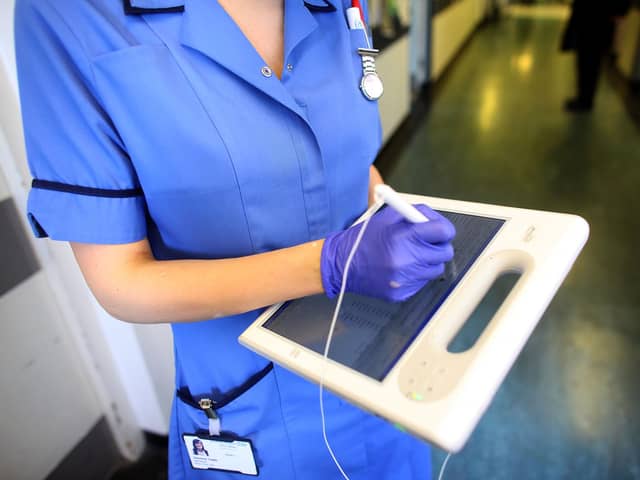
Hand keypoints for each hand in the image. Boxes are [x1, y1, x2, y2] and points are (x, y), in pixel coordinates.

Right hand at [321, 204, 455, 301]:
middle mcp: (407, 260)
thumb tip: (434, 219)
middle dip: (438, 245)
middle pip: (445, 252)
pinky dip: (416, 274)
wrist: (342, 265)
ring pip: (436, 269)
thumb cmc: (363, 239)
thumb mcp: (387, 217)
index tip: (439, 230)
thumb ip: (414, 215)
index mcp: (404, 237)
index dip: (443, 228)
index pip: (443, 231)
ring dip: (427, 261)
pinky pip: (422, 282)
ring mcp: (405, 279)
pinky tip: (400, 268)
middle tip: (426, 242)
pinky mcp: (402, 293)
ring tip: (409, 255)